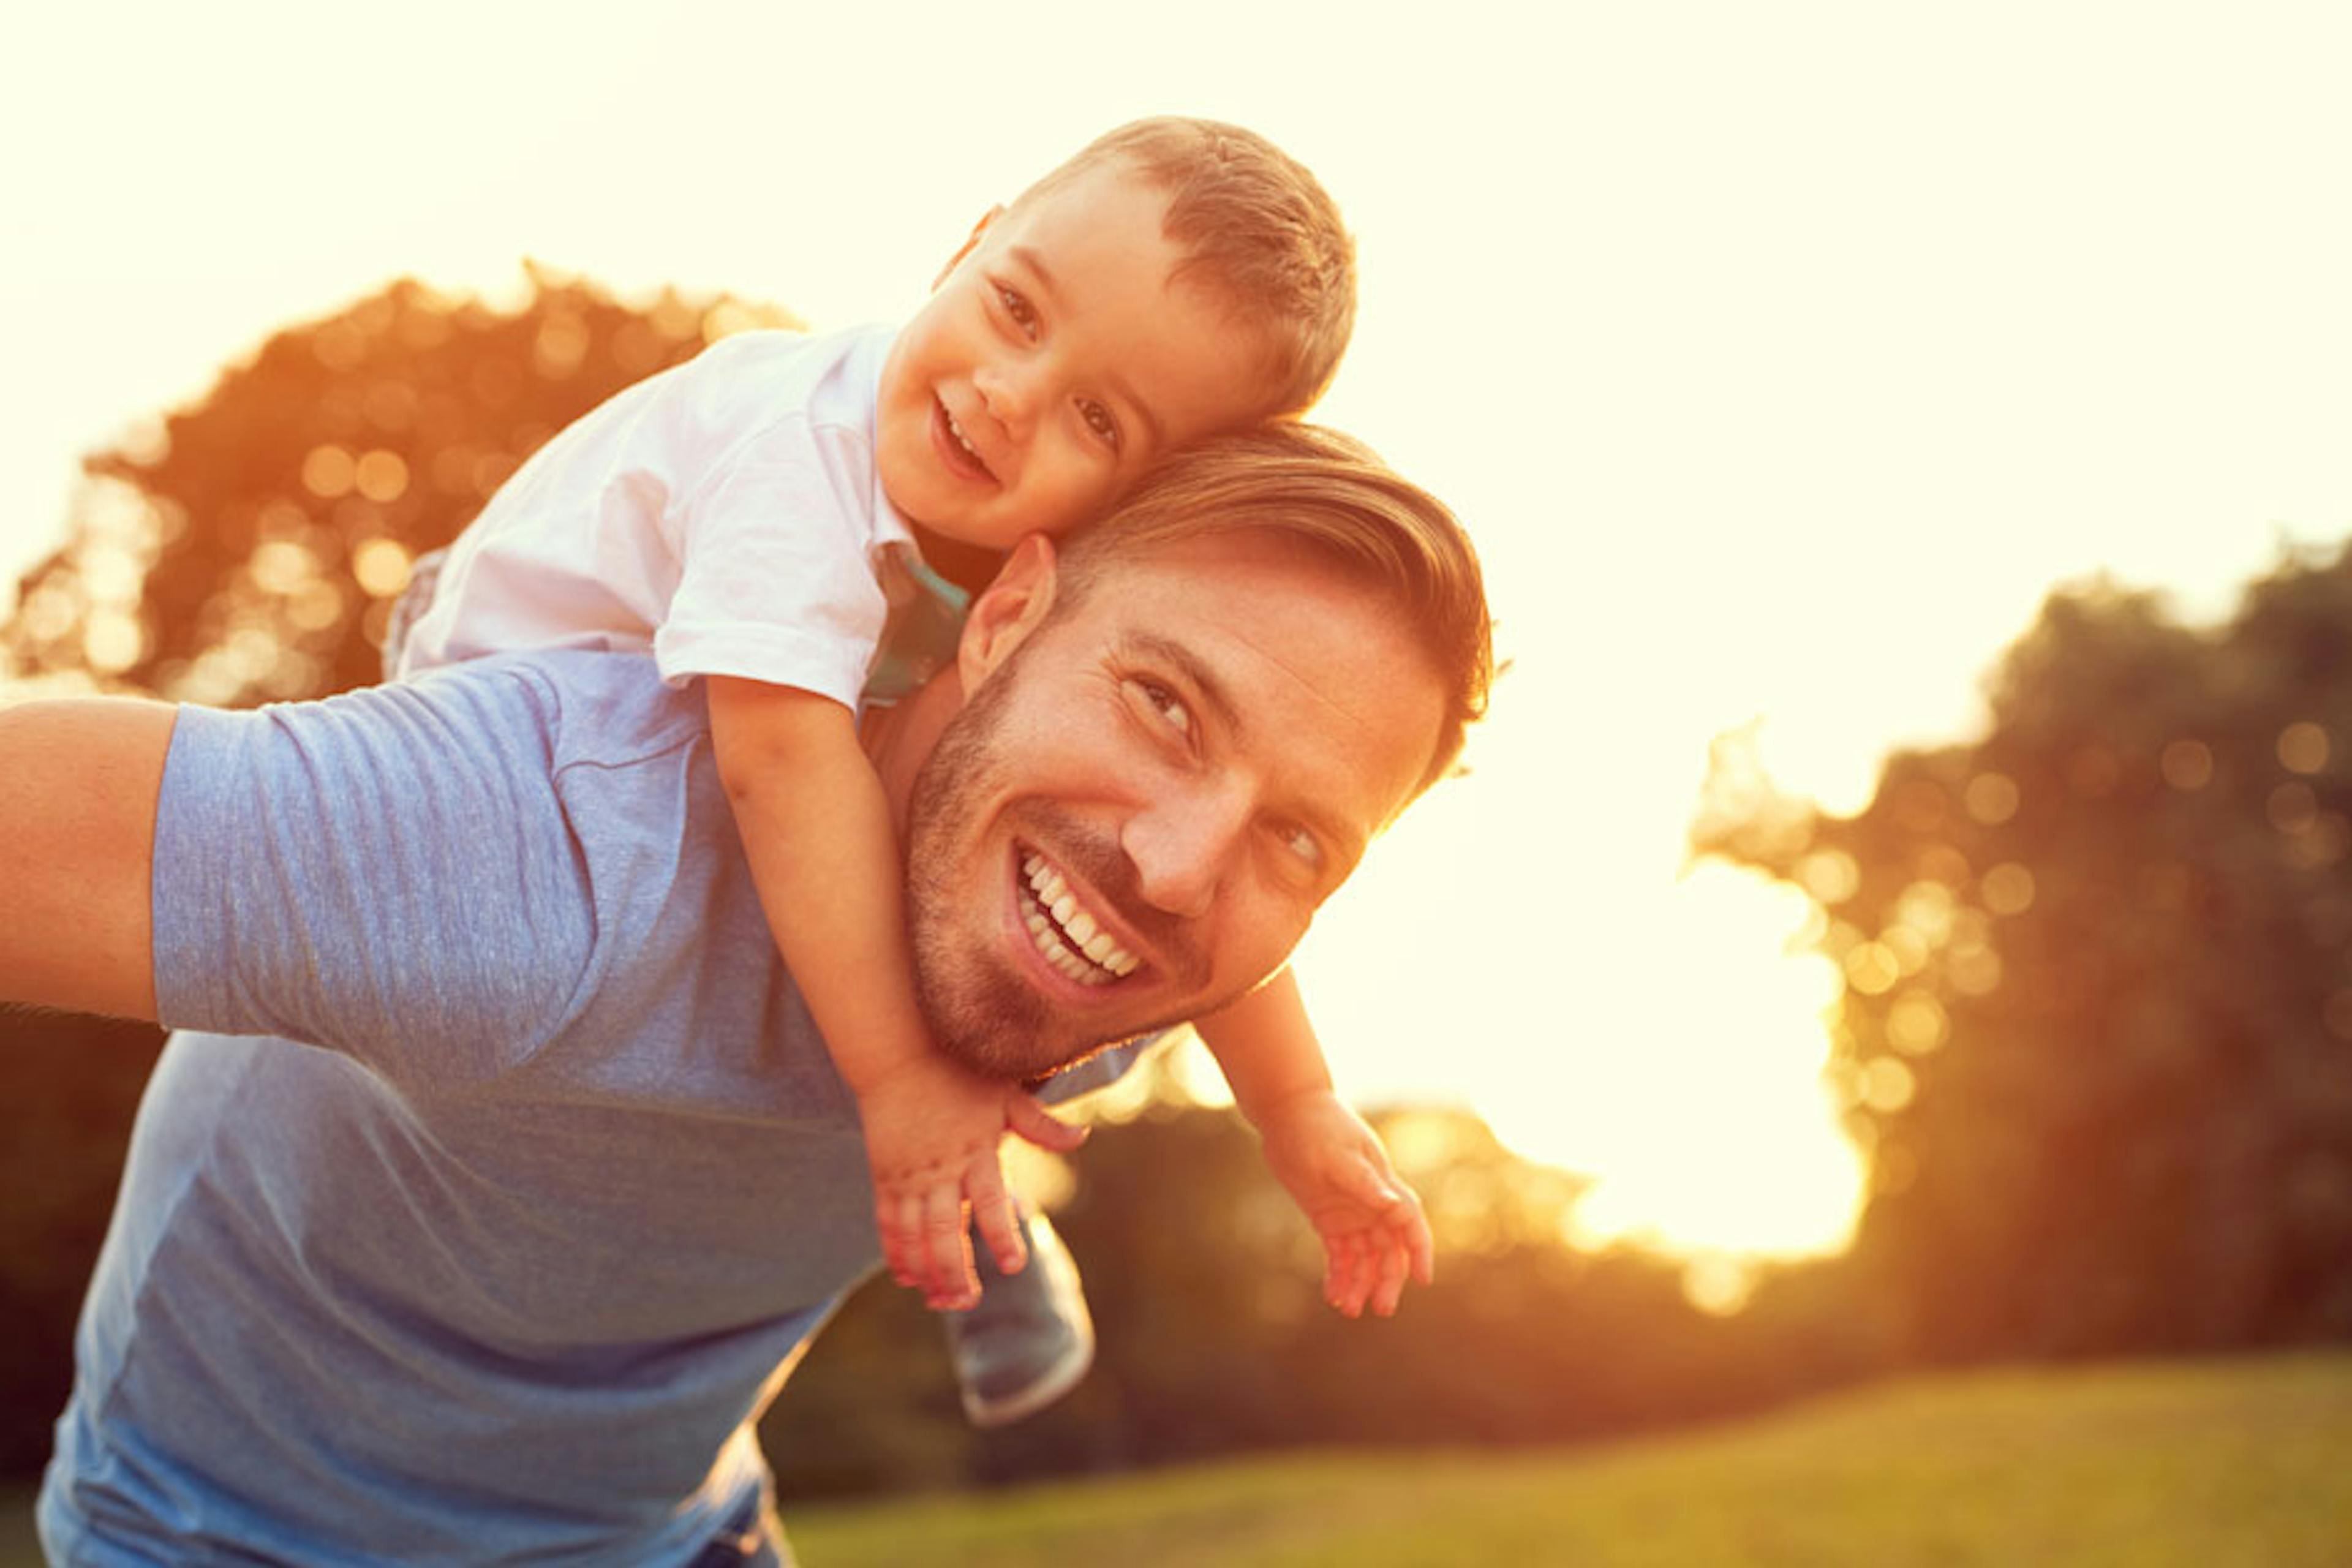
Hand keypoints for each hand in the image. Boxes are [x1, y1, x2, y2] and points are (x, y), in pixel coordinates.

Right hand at [858, 1053, 1086, 1310]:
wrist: (899, 1052)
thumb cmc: (960, 1073)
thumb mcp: (1006, 1095)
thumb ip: (1041, 1125)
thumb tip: (1082, 1138)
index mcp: (976, 1152)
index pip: (992, 1203)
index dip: (1002, 1235)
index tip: (1013, 1266)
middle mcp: (941, 1169)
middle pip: (944, 1232)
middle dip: (956, 1272)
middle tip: (969, 1302)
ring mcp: (909, 1175)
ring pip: (914, 1235)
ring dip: (926, 1272)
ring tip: (940, 1302)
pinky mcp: (885, 1175)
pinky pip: (888, 1222)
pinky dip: (895, 1252)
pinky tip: (907, 1277)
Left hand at [1257, 1090, 1432, 1318]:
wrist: (1288, 1112)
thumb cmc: (1318, 1127)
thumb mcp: (1339, 1156)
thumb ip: (1366, 1184)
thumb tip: (1394, 1206)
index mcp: (1384, 1187)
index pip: (1411, 1225)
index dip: (1420, 1251)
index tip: (1423, 1280)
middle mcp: (1373, 1204)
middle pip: (1389, 1250)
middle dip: (1388, 1280)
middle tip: (1380, 1308)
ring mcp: (1352, 1213)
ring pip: (1365, 1258)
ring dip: (1360, 1283)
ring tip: (1347, 1308)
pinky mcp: (1329, 1218)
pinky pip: (1339, 1254)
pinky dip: (1339, 1274)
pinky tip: (1332, 1295)